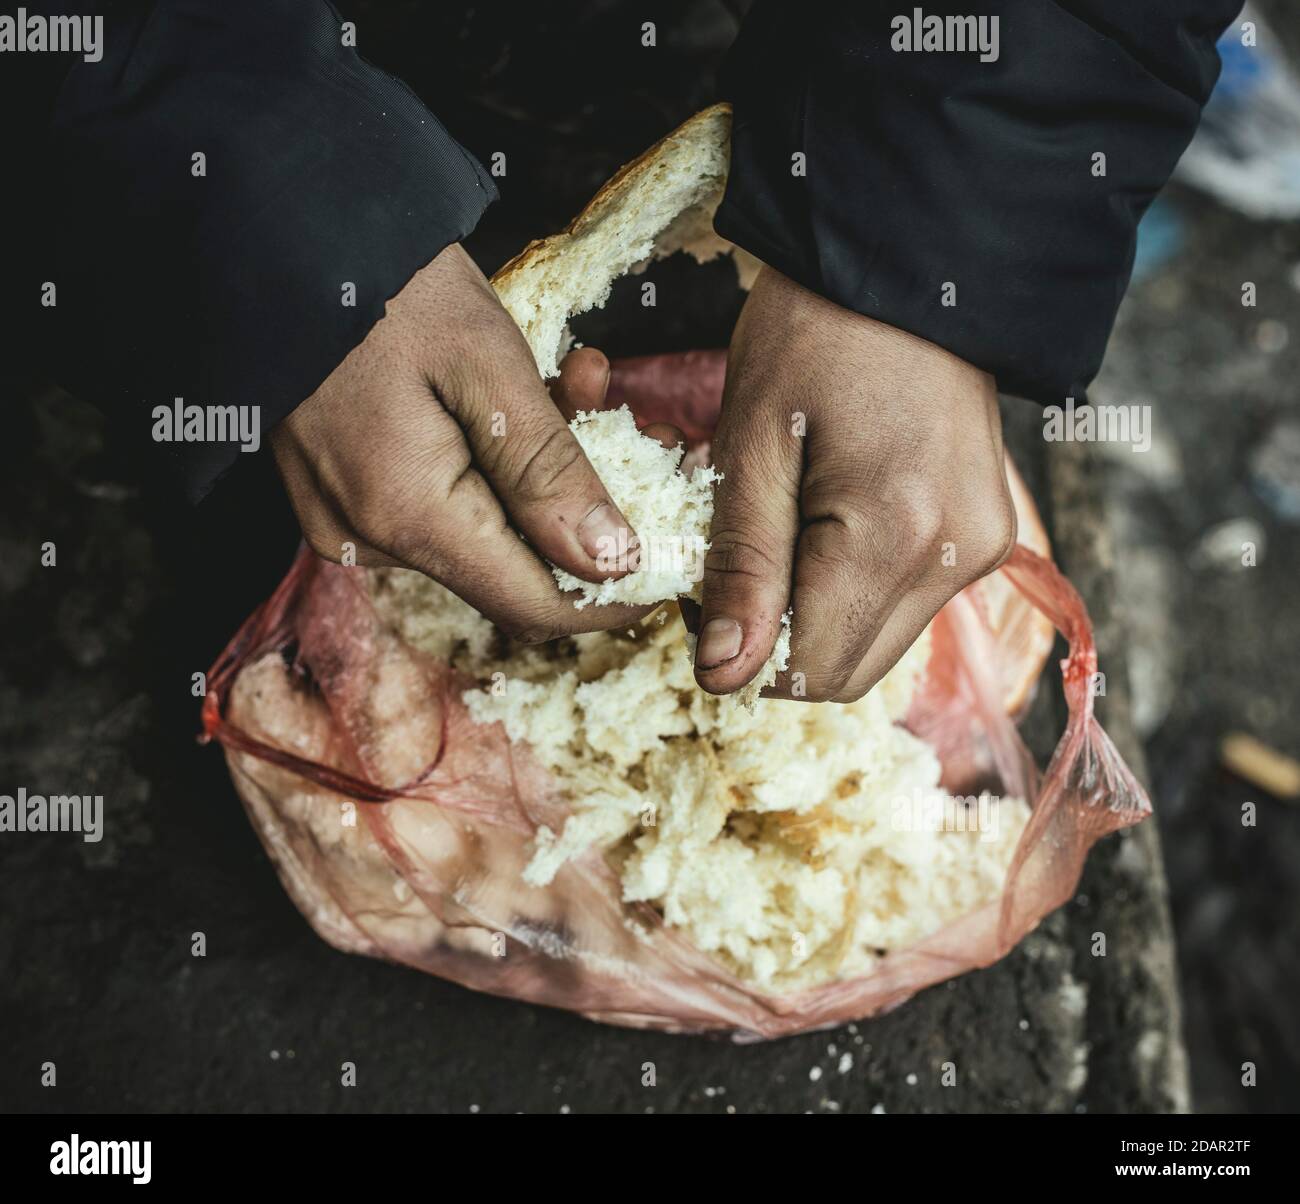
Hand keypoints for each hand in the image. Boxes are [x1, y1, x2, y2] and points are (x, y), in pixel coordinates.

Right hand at [271, 243, 646, 642]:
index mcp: (405, 514)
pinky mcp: (344, 496)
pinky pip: (442, 504)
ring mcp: (350, 522)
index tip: (666, 563)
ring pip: (484, 532)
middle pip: (514, 567)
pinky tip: (525, 394)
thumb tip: (614, 562)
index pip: (535, 605)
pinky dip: (495, 462)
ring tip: (582, 381)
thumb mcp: (486, 364)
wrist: (269, 234)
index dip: (610, 596)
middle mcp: (370, 539)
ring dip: (544, 474)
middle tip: (642, 431)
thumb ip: (549, 471)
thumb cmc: (380, 283)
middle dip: (585, 512)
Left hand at [694, 267, 1016, 701]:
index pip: (808, 672)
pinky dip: (851, 586)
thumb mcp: (752, 442)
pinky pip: (904, 601)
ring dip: (814, 614)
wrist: (910, 256)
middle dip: (776, 640)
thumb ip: (740, 566)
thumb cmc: (815, 330)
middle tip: (734, 561)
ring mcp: (982, 549)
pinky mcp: (986, 534)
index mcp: (896, 538)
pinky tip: (826, 520)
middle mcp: (956, 560)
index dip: (741, 653)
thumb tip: (722, 675)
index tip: (705, 591)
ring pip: (875, 642)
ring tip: (781, 528)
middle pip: (847, 671)